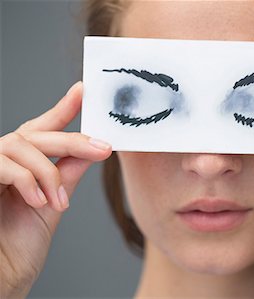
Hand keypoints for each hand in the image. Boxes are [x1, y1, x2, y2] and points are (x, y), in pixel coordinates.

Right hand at [0, 82, 111, 297]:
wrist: (3, 275)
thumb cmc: (20, 242)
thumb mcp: (54, 202)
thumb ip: (68, 172)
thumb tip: (94, 148)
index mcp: (23, 163)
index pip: (43, 129)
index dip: (63, 108)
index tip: (83, 91)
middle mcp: (3, 159)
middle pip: (37, 134)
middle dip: (73, 140)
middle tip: (103, 148)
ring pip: (22, 146)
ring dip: (47, 173)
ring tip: (58, 202)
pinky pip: (3, 165)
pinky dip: (27, 180)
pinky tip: (39, 201)